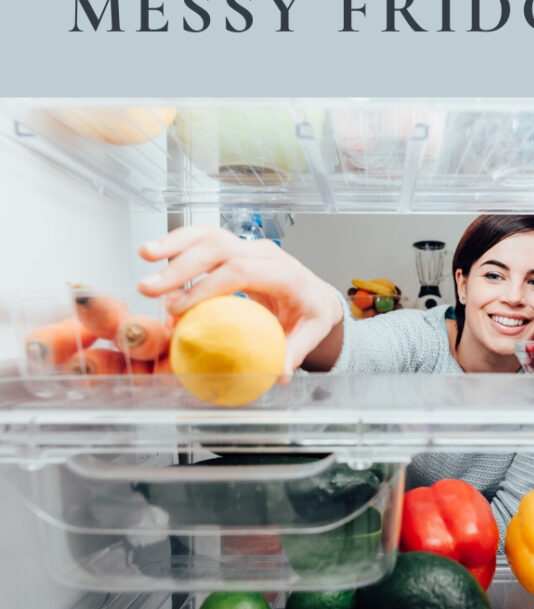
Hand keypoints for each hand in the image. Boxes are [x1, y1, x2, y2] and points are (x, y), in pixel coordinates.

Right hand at [137, 224, 342, 374]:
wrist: (314, 294)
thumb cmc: (310, 314)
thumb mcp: (311, 334)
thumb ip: (294, 351)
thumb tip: (279, 373)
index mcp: (284, 272)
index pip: (241, 271)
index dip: (207, 287)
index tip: (179, 308)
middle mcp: (264, 253)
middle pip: (219, 247)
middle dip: (181, 265)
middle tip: (150, 288)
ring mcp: (248, 246)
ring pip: (208, 234)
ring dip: (174, 243)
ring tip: (144, 255)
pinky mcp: (235, 247)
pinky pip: (204, 239)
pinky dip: (178, 243)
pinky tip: (154, 253)